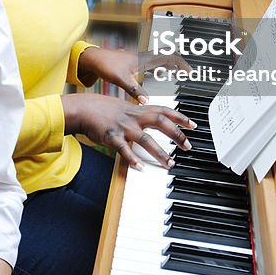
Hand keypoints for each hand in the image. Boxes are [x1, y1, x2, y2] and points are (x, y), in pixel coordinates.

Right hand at [61, 93, 195, 169]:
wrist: (82, 108)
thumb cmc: (102, 108)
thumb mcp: (124, 106)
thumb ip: (139, 112)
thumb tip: (153, 117)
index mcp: (137, 109)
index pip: (164, 110)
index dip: (180, 117)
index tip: (193, 125)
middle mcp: (133, 116)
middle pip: (160, 122)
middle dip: (176, 134)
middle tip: (187, 146)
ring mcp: (123, 127)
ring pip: (145, 139)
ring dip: (160, 152)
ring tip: (170, 163)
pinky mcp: (112, 137)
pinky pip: (124, 150)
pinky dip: (133, 159)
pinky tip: (141, 168)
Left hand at [77, 46, 192, 104]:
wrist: (92, 58)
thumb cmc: (106, 65)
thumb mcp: (122, 79)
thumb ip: (135, 91)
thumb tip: (146, 102)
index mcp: (144, 60)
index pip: (168, 57)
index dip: (180, 64)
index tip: (190, 72)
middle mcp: (143, 58)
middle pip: (166, 58)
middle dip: (178, 66)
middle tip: (188, 74)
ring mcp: (138, 60)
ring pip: (159, 61)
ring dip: (169, 66)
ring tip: (178, 74)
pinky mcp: (133, 64)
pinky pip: (151, 64)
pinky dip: (158, 69)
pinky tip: (158, 75)